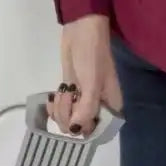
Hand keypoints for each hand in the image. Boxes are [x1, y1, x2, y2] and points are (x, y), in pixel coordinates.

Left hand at [50, 14, 122, 135]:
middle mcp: (97, 110)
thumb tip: (75, 130)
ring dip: (61, 108)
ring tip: (66, 90)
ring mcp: (82, 104)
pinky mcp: (70, 97)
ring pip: (67, 122)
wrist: (81, 31)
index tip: (76, 119)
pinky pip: (60, 113)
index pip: (97, 133)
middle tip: (71, 96)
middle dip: (69, 115)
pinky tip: (54, 97)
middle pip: (79, 130)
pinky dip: (54, 107)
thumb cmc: (92, 56)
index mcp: (110, 109)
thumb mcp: (92, 85)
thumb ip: (86, 111)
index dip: (84, 130)